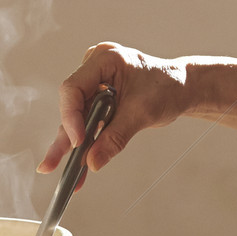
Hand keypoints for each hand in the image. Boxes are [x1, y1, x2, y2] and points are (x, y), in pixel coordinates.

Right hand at [40, 43, 190, 174]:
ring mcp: (96, 84)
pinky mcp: (99, 100)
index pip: (74, 88)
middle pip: (72, 106)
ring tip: (66, 175)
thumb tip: (92, 162)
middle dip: (66, 138)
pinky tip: (80, 169)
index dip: (71, 117)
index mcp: (105, 59)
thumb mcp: (143, 113)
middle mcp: (95, 69)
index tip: (78, 142)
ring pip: (78, 119)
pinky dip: (88, 144)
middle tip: (51, 165)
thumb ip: (116, 137)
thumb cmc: (169, 87)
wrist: (184, 88)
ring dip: (73, 147)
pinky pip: (89, 123)